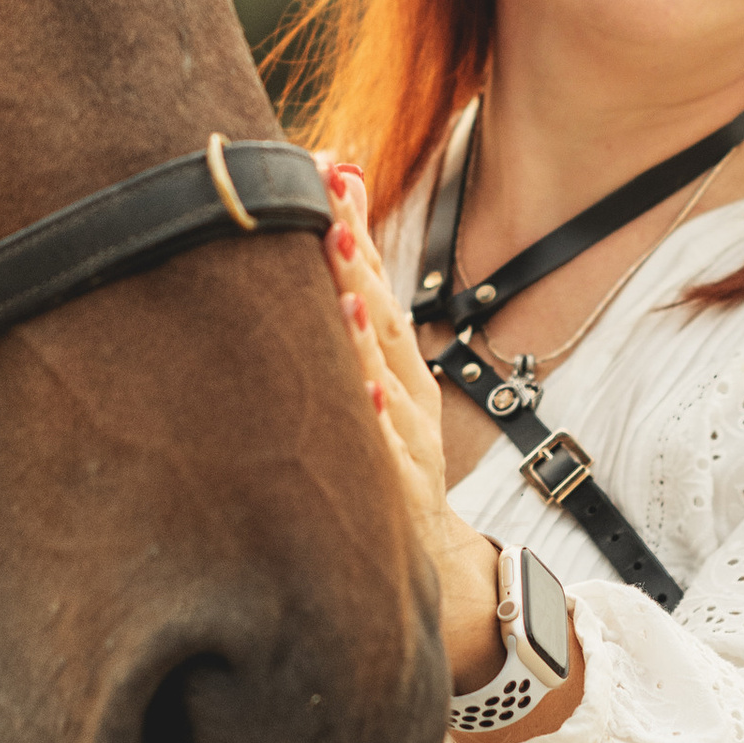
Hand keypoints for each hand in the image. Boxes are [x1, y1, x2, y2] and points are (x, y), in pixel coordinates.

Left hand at [317, 153, 504, 689]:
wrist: (431, 579)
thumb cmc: (380, 471)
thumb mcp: (366, 395)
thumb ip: (346, 327)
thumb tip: (313, 241)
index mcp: (390, 363)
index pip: (369, 279)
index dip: (351, 221)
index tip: (328, 164)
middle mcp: (402, 392)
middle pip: (379, 312)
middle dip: (355, 255)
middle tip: (330, 197)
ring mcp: (404, 443)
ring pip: (383, 377)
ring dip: (364, 327)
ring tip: (342, 283)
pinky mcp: (398, 495)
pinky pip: (384, 455)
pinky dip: (375, 422)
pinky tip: (363, 391)